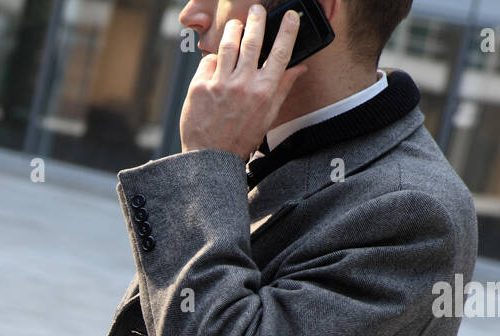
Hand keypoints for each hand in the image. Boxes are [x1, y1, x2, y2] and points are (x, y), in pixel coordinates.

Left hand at [179, 5, 307, 158]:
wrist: (210, 157)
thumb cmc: (240, 138)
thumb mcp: (268, 116)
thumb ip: (282, 88)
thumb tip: (300, 68)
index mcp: (264, 91)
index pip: (280, 53)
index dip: (287, 31)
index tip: (291, 16)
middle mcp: (243, 84)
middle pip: (253, 41)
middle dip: (256, 19)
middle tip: (256, 9)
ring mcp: (220, 84)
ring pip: (228, 44)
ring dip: (233, 29)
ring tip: (235, 24)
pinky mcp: (200, 86)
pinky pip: (208, 62)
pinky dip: (213, 60)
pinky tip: (216, 64)